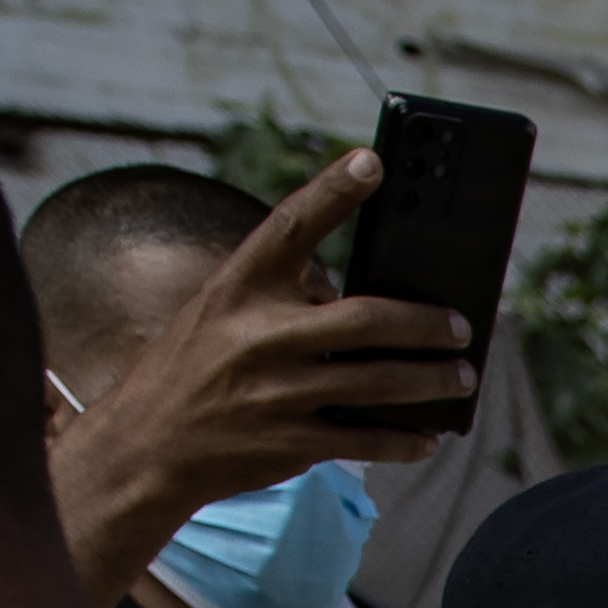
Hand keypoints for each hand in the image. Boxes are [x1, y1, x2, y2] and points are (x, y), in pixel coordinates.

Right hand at [47, 152, 476, 588]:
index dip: (333, 190)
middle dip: (426, 323)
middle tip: (461, 324)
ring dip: (434, 380)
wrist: (144, 445)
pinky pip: (368, 438)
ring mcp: (277, 391)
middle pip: (367, 318)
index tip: (373, 161)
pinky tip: (429, 435)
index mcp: (237, 287)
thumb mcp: (219, 313)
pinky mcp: (291, 442)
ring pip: (382, 382)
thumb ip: (280, 298)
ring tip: (463, 375)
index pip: (290, 225)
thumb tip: (373, 299)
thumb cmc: (194, 368)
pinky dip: (407, 438)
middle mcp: (258, 333)